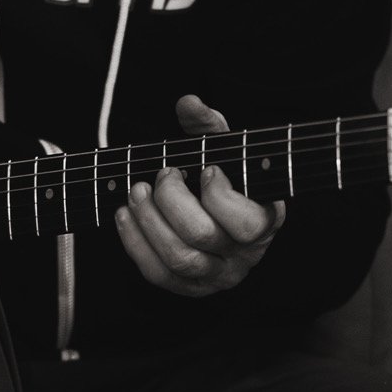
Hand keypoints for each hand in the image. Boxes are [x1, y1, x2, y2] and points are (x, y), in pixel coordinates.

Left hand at [113, 94, 284, 298]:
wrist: (216, 214)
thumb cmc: (224, 177)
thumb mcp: (223, 148)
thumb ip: (209, 125)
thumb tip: (188, 103)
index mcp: (266, 222)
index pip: (248, 224)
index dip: (220, 197)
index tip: (205, 170)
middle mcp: (245, 256)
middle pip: (202, 236)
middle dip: (172, 200)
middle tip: (162, 174)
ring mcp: (216, 276)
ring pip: (178, 259)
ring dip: (148, 221)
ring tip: (136, 191)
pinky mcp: (189, 288)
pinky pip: (158, 274)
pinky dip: (135, 243)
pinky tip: (125, 215)